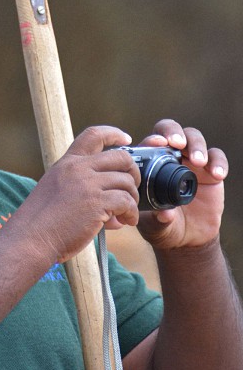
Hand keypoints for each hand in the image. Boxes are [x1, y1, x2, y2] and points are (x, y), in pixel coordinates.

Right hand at [15, 125, 140, 264]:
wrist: (30, 238)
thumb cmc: (41, 223)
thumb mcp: (55, 192)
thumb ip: (82, 191)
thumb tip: (114, 208)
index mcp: (66, 163)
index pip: (93, 135)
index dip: (114, 134)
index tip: (126, 139)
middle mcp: (78, 168)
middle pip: (120, 157)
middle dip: (133, 173)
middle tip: (131, 190)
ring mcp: (87, 184)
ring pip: (126, 181)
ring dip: (132, 199)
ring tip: (126, 214)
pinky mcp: (96, 202)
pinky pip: (126, 202)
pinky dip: (131, 213)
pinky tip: (125, 223)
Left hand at [135, 119, 226, 250]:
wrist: (188, 238)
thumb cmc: (164, 226)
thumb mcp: (156, 226)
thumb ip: (159, 220)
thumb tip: (165, 214)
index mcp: (151, 164)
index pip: (150, 142)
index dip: (154, 139)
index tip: (159, 143)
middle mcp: (170, 157)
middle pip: (172, 130)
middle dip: (175, 132)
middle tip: (178, 144)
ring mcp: (191, 162)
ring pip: (194, 138)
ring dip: (197, 146)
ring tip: (199, 162)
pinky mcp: (211, 171)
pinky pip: (217, 158)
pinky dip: (218, 162)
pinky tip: (217, 174)